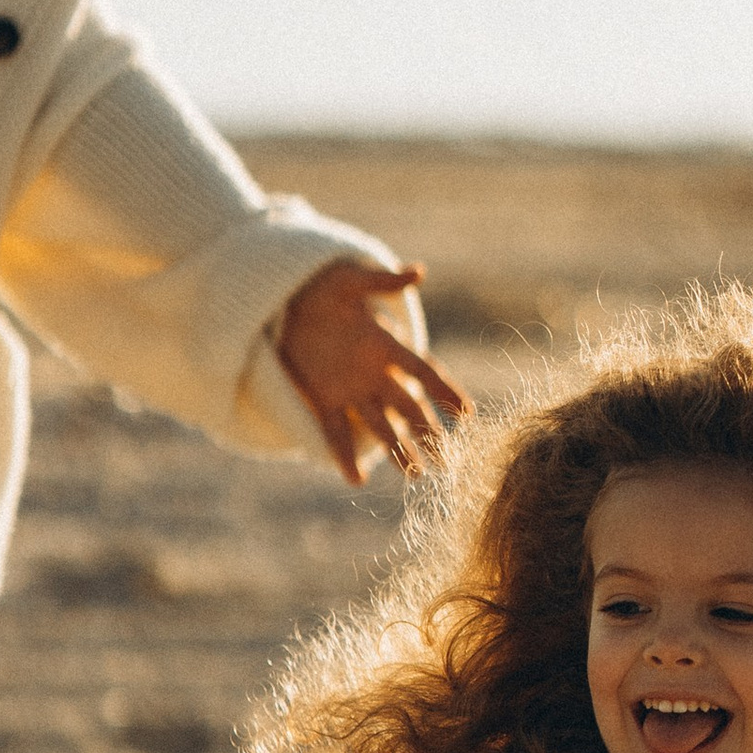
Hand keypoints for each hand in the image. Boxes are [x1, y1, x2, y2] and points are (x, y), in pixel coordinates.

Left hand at [275, 259, 470, 485]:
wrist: (286, 298)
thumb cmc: (323, 286)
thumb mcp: (349, 280)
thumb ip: (381, 281)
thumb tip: (418, 271)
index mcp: (384, 344)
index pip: (422, 371)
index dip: (445, 391)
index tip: (466, 413)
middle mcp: (373, 373)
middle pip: (407, 407)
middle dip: (428, 433)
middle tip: (447, 459)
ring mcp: (349, 390)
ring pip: (379, 426)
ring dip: (397, 450)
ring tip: (415, 476)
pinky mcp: (322, 400)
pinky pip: (335, 432)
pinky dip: (344, 456)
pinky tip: (356, 481)